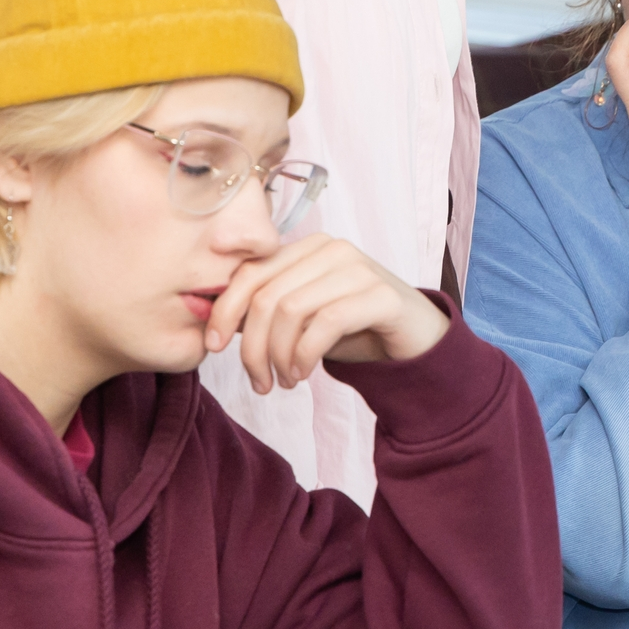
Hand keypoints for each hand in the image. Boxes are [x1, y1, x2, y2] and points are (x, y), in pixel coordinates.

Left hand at [204, 233, 447, 393]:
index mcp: (307, 247)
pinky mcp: (380, 294)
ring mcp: (358, 268)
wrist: (414, 338)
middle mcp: (331, 249)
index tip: (213, 347)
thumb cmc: (354, 327)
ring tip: (285, 381)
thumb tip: (213, 320)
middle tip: (259, 382)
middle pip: (266, 297)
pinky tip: (304, 374)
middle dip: (252, 347)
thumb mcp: (303, 316)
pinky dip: (305, 355)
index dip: (224, 311)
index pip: (249, 272)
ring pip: (291, 311)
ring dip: (279, 356)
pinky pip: (325, 323)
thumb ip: (266, 310)